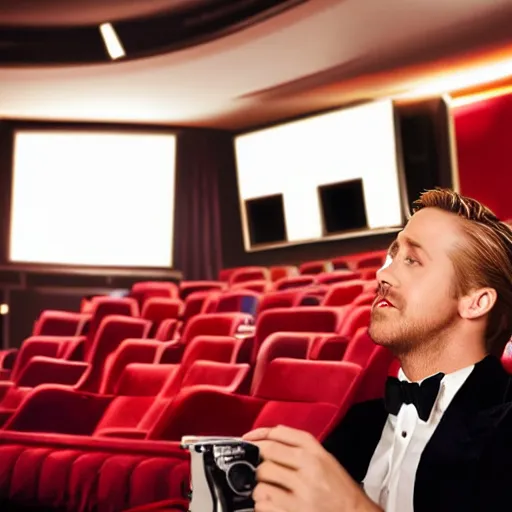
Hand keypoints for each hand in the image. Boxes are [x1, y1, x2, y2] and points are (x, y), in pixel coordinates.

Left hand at [243, 425, 381, 511]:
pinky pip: (264, 505)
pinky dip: (262, 505)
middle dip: (257, 461)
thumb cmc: (339, 489)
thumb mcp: (325, 458)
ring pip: (261, 481)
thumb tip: (267, 438)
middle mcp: (308, 469)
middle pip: (266, 455)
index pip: (278, 435)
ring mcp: (301, 494)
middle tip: (258, 468)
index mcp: (314, 452)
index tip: (248, 440)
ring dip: (259, 486)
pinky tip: (271, 504)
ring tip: (268, 490)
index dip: (258, 436)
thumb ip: (299, 446)